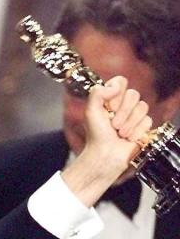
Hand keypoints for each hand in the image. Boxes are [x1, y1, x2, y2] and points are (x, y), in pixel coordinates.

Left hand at [62, 76, 152, 205]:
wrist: (105, 156)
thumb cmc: (96, 136)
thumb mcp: (90, 112)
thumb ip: (97, 92)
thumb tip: (114, 85)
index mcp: (109, 99)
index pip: (121, 82)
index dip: (117, 93)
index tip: (110, 107)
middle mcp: (122, 105)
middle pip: (134, 94)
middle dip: (123, 111)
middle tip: (113, 125)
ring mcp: (134, 115)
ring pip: (143, 107)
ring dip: (129, 123)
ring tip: (119, 134)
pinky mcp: (143, 126)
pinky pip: (148, 120)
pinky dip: (137, 131)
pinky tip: (128, 139)